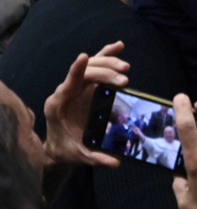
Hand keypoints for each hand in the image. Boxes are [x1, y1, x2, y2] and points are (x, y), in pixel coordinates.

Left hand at [43, 42, 128, 168]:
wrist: (60, 146)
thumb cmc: (67, 149)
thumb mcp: (80, 156)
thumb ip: (96, 158)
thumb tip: (115, 162)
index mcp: (58, 105)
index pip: (67, 84)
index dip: (75, 71)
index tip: (84, 58)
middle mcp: (66, 92)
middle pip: (84, 73)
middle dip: (104, 73)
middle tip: (124, 80)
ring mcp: (76, 87)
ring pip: (91, 67)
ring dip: (108, 63)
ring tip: (126, 68)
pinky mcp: (86, 86)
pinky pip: (96, 66)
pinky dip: (107, 55)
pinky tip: (119, 46)